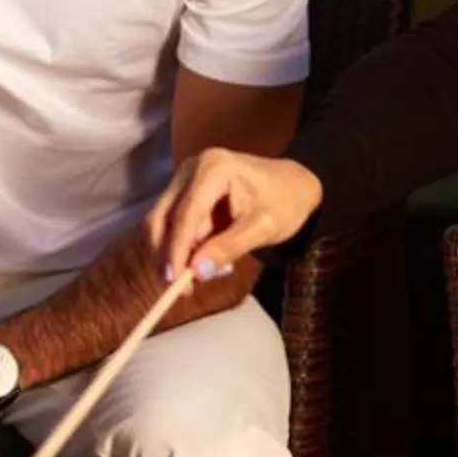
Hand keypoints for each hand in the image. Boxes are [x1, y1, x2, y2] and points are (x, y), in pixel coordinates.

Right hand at [146, 149, 321, 283]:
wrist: (294, 186)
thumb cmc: (285, 203)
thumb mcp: (264, 228)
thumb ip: (230, 248)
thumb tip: (197, 273)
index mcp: (214, 168)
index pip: (185, 214)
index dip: (177, 250)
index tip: (175, 282)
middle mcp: (192, 168)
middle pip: (163, 216)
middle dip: (169, 254)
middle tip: (182, 288)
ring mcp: (185, 179)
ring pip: (165, 223)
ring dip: (179, 253)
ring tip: (211, 270)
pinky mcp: (185, 192)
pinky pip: (174, 224)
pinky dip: (185, 247)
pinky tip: (209, 257)